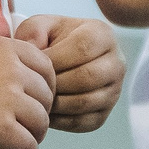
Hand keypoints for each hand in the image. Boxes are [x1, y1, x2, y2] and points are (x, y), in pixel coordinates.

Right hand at [0, 34, 54, 148]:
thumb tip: (14, 81)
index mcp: (4, 48)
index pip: (46, 66)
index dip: (45, 87)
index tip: (32, 101)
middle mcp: (11, 69)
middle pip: (47, 96)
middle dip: (40, 114)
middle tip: (25, 127)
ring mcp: (7, 98)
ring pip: (42, 123)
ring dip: (34, 136)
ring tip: (18, 145)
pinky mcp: (0, 128)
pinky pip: (29, 146)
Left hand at [16, 15, 123, 133]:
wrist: (66, 61)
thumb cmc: (52, 41)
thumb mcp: (42, 26)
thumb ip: (33, 31)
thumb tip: (33, 48)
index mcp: (103, 35)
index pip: (83, 48)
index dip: (55, 58)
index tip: (33, 64)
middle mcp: (116, 63)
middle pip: (86, 78)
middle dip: (54, 82)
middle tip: (32, 84)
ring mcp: (114, 91)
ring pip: (84, 102)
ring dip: (55, 102)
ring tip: (36, 96)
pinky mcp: (103, 114)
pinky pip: (81, 122)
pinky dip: (58, 119)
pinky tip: (43, 109)